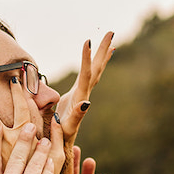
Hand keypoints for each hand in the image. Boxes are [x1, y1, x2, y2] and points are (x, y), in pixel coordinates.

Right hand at [57, 33, 114, 148]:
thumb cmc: (62, 136)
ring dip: (102, 54)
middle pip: (96, 67)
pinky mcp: (80, 92)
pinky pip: (90, 74)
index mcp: (81, 97)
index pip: (86, 74)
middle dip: (103, 49)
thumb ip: (76, 115)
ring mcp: (84, 91)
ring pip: (96, 69)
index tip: (88, 41)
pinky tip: (98, 57)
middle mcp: (86, 92)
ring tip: (110, 40)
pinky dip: (94, 63)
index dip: (86, 58)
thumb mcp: (67, 126)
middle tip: (111, 32)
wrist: (63, 142)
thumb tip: (87, 103)